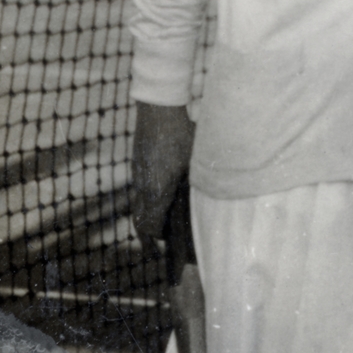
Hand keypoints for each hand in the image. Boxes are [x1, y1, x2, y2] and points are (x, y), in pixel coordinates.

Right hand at [132, 103, 194, 242]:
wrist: (158, 108)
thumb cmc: (182, 135)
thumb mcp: (198, 162)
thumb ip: (203, 185)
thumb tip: (215, 203)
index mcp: (156, 191)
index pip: (149, 227)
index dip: (156, 240)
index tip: (166, 245)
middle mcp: (142, 185)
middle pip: (139, 218)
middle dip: (150, 231)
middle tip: (164, 237)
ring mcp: (138, 173)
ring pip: (139, 202)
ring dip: (150, 212)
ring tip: (168, 215)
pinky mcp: (138, 161)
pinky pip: (141, 187)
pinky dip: (150, 196)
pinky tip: (168, 189)